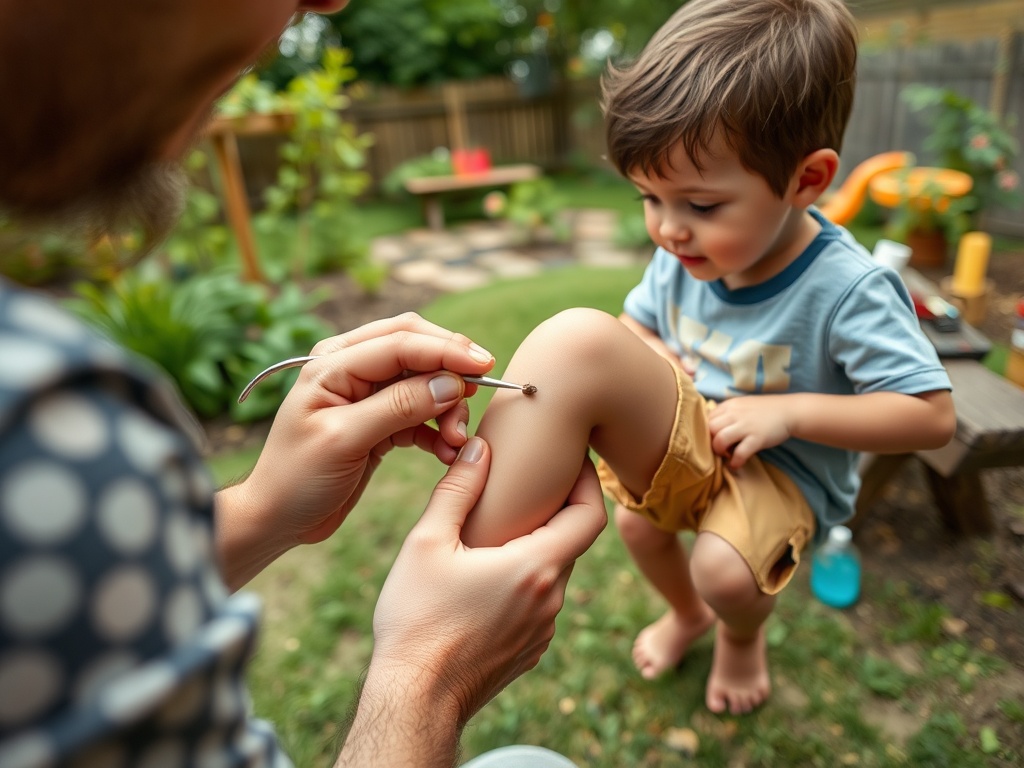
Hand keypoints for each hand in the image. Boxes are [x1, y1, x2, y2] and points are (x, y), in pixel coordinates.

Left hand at [218, 314, 497, 587]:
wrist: (278, 519)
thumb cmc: (297, 478)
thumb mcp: (345, 440)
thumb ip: (398, 407)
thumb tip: (451, 384)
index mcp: (334, 363)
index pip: (401, 341)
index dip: (446, 349)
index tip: (484, 365)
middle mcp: (352, 368)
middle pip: (417, 350)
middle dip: (451, 371)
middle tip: (479, 395)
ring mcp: (367, 394)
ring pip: (425, 382)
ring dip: (448, 407)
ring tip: (456, 440)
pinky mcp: (381, 421)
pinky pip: (422, 414)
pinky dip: (439, 429)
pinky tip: (447, 452)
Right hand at [368, 438, 606, 727]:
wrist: (414, 699)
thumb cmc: (416, 618)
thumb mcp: (427, 542)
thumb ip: (457, 489)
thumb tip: (480, 446)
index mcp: (535, 567)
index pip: (590, 515)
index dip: (588, 481)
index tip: (572, 459)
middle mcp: (551, 599)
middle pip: (571, 542)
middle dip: (554, 511)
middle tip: (526, 485)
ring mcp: (543, 630)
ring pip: (553, 575)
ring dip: (536, 549)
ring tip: (500, 531)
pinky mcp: (530, 651)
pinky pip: (539, 605)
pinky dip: (525, 583)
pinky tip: (487, 577)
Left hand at [707, 394, 793, 467]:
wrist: (789, 411)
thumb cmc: (764, 411)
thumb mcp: (742, 405)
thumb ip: (727, 413)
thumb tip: (711, 425)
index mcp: (729, 405)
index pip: (707, 418)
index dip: (707, 431)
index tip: (712, 439)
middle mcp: (735, 414)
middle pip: (710, 429)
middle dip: (710, 441)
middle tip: (719, 448)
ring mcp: (746, 426)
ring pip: (720, 439)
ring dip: (720, 451)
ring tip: (726, 455)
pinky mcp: (757, 438)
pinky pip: (739, 453)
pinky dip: (735, 461)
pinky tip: (736, 463)